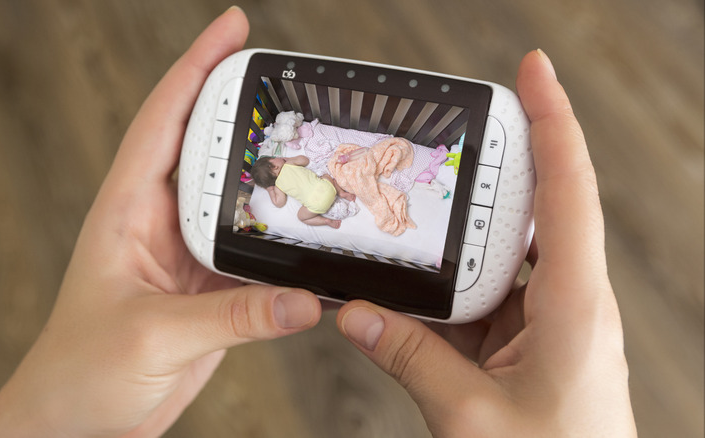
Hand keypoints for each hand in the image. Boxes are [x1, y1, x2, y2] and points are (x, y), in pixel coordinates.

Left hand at [0, 8, 320, 437]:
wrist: (75, 425)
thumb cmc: (81, 374)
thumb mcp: (155, 336)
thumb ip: (234, 316)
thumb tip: (304, 301)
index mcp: (127, 211)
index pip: (163, 120)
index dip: (195, 67)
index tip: (233, 28)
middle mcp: (157, 223)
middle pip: (206, 148)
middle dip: (245, 109)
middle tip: (293, 85)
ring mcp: (184, 255)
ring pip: (235, 199)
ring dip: (270, 175)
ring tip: (316, 152)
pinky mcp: (206, 290)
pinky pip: (250, 252)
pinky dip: (279, 240)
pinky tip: (309, 233)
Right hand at [337, 50, 636, 436]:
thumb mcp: (469, 417)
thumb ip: (411, 359)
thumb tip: (358, 315)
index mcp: (574, 305)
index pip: (568, 191)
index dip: (553, 122)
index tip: (534, 73)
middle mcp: (570, 300)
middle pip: (539, 204)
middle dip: (503, 159)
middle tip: (463, 123)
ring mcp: (552, 318)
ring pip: (508, 251)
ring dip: (469, 229)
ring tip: (424, 205)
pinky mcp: (532, 339)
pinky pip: (491, 291)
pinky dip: (456, 279)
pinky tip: (422, 278)